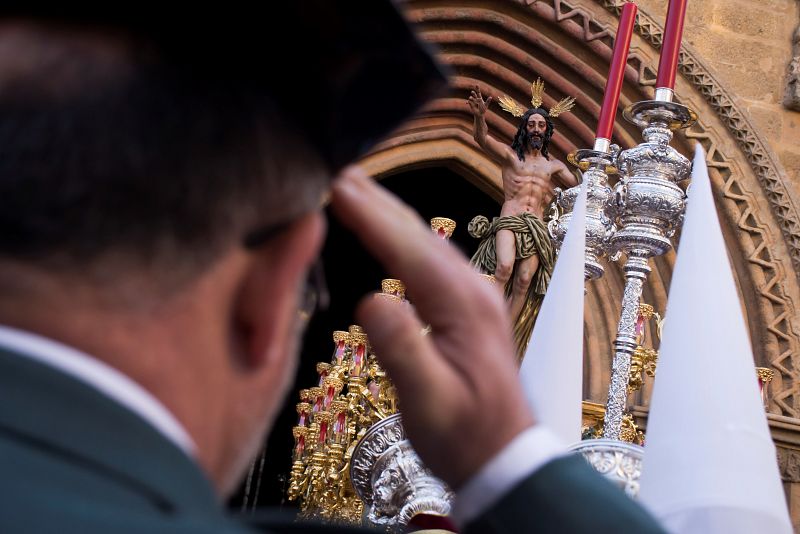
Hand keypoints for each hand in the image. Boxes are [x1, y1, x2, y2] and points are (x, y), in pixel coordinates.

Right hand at [331, 167, 534, 488]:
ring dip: (388, 215)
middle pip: (418, 235)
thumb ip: (402, 350)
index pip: (408, 247)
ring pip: (424, 244)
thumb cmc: (465, 437)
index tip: (336, 183)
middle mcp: (472, 290)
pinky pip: (428, 262)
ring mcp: (473, 297)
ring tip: (354, 191)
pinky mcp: (467, 308)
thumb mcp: (429, 402)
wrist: (505, 459)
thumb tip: (371, 298)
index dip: (369, 213)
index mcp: (462, 304)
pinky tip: (387, 235)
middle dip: (376, 201)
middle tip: (338, 170)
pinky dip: (400, 239)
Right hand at [468, 85, 491, 116]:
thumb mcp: (486, 105)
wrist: (480, 114)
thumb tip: (491, 97)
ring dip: (471, 98)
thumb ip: (488, 101)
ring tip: (470, 98)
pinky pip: (469, 102)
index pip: (478, 92)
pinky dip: (467, 102)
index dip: (477, 88)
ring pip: (471, 98)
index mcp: (480, 98)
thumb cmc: (483, 109)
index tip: (476, 85)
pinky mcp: (471, 104)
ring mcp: (473, 101)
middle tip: (472, 92)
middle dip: (473, 93)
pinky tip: (466, 102)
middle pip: (474, 95)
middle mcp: (476, 99)